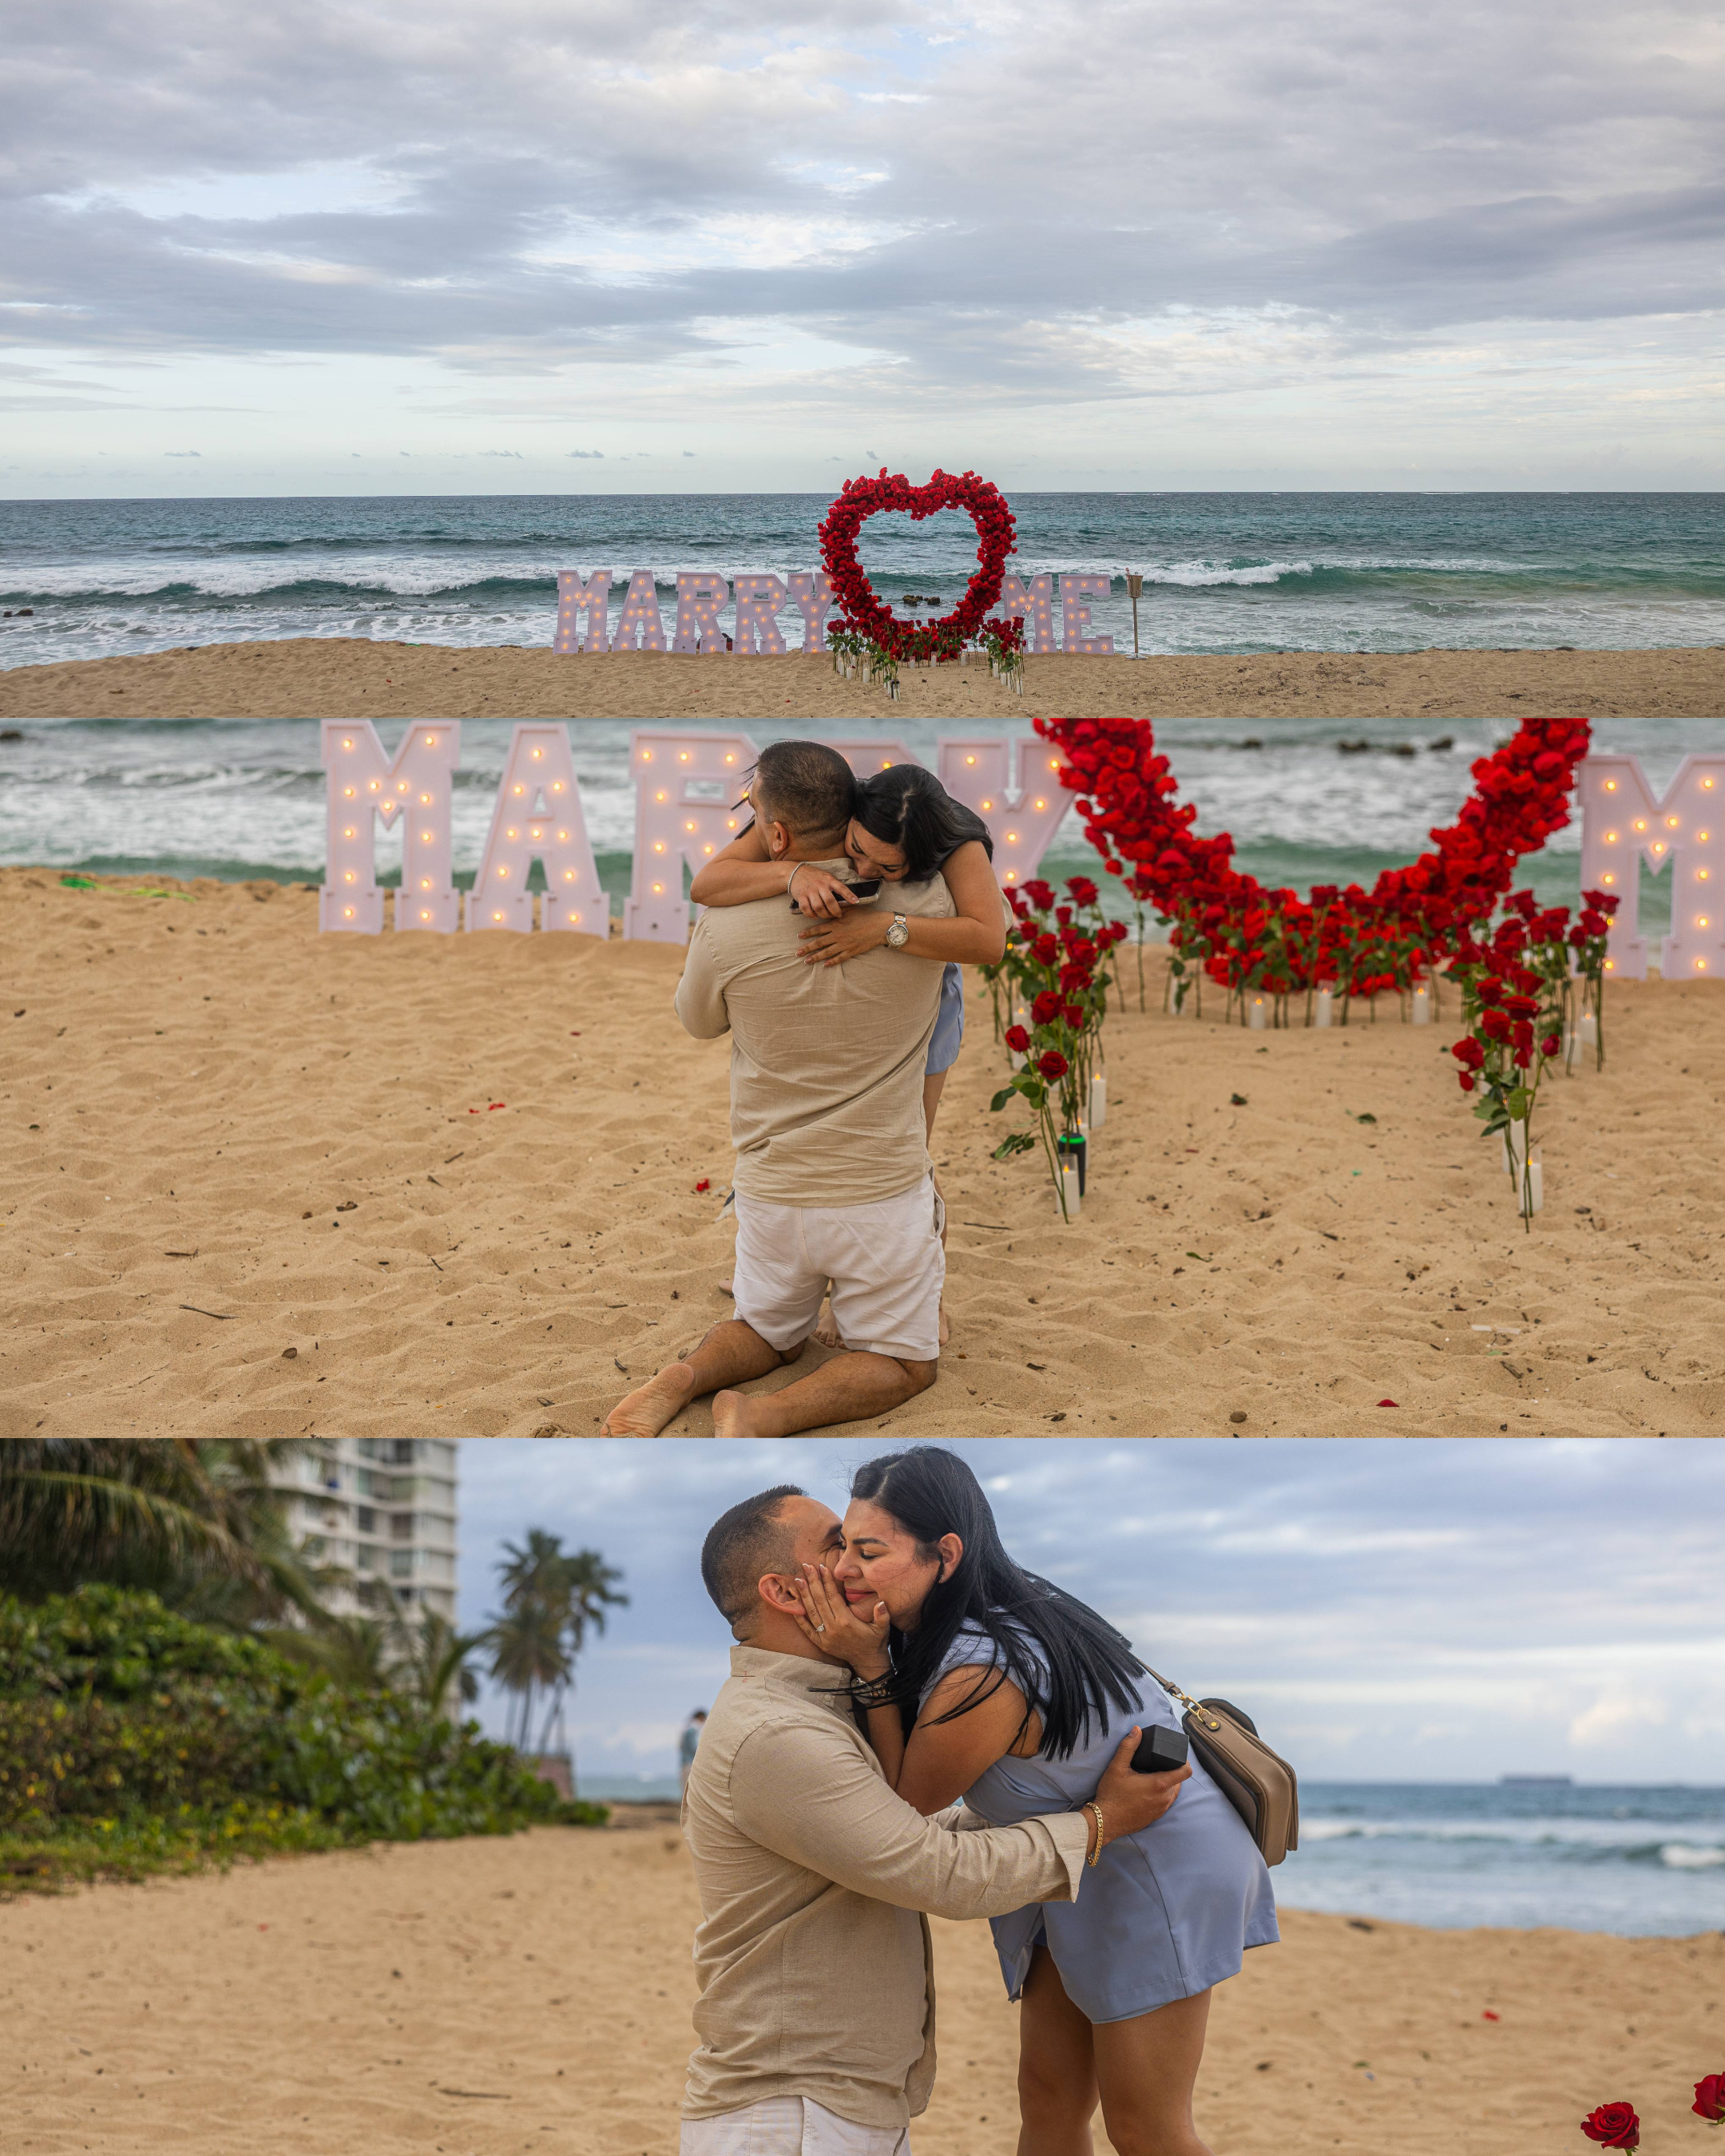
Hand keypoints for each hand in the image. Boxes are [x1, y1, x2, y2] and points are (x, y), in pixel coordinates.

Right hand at [788, 865, 859, 919]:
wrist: (794, 872)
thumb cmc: (814, 876)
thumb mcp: (826, 876)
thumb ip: (834, 885)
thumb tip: (846, 897)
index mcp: (828, 879)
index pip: (841, 887)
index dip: (849, 895)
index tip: (856, 902)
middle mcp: (820, 885)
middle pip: (830, 901)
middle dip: (835, 911)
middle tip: (838, 915)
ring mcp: (810, 891)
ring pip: (819, 907)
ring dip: (824, 914)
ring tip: (826, 915)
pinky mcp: (800, 896)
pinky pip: (806, 909)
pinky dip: (811, 915)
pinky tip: (814, 915)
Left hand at [789, 1560, 891, 1676]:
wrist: (867, 1662)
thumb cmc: (875, 1641)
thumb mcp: (882, 1628)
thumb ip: (882, 1615)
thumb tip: (882, 1603)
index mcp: (846, 1621)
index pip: (833, 1596)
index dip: (826, 1581)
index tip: (822, 1567)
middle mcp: (833, 1628)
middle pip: (819, 1601)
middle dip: (812, 1582)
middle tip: (806, 1567)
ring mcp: (825, 1636)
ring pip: (811, 1612)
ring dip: (804, 1595)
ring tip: (798, 1580)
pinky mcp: (821, 1644)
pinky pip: (807, 1629)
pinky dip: (799, 1618)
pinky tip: (793, 1606)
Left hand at [799, 909, 890, 966]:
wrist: (880, 926)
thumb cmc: (867, 915)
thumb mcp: (852, 908)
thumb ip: (839, 908)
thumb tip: (831, 904)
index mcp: (837, 924)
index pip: (818, 929)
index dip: (808, 933)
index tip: (799, 936)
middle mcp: (838, 935)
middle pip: (819, 943)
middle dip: (807, 948)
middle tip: (797, 953)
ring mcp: (845, 945)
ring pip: (827, 953)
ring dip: (815, 957)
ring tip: (806, 961)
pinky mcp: (852, 951)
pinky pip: (839, 958)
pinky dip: (832, 962)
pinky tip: (825, 965)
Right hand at [1091, 1728, 1189, 1845]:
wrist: (1106, 1821)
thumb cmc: (1112, 1793)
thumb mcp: (1117, 1766)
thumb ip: (1129, 1746)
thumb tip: (1138, 1730)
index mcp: (1159, 1784)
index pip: (1185, 1772)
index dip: (1185, 1761)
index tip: (1177, 1755)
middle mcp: (1164, 1798)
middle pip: (1178, 1781)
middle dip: (1171, 1771)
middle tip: (1158, 1763)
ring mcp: (1161, 1809)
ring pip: (1172, 1792)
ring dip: (1167, 1783)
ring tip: (1152, 1775)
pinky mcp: (1156, 1817)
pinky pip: (1165, 1802)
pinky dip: (1161, 1794)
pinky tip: (1147, 1790)